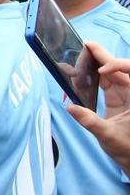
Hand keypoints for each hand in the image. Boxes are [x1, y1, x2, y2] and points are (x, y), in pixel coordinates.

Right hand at [66, 42, 129, 172]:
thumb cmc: (128, 149)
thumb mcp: (109, 137)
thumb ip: (90, 122)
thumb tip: (70, 108)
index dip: (118, 65)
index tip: (100, 71)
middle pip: (118, 69)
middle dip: (102, 57)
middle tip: (85, 45)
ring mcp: (124, 94)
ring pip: (111, 73)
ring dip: (96, 64)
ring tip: (80, 55)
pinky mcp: (116, 99)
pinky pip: (105, 83)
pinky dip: (92, 77)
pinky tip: (80, 72)